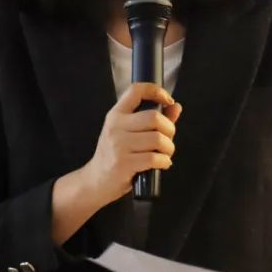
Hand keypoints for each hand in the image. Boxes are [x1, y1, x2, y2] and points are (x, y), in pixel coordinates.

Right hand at [81, 82, 182, 207]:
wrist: (95, 181)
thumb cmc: (115, 155)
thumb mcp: (127, 133)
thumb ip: (153, 120)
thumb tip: (176, 107)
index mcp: (116, 115)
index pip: (135, 90)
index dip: (155, 91)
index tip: (167, 100)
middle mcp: (115, 127)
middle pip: (154, 117)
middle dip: (169, 129)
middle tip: (168, 138)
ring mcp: (118, 145)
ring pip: (157, 139)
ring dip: (168, 148)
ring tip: (165, 153)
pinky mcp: (123, 164)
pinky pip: (154, 158)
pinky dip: (164, 161)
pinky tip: (161, 163)